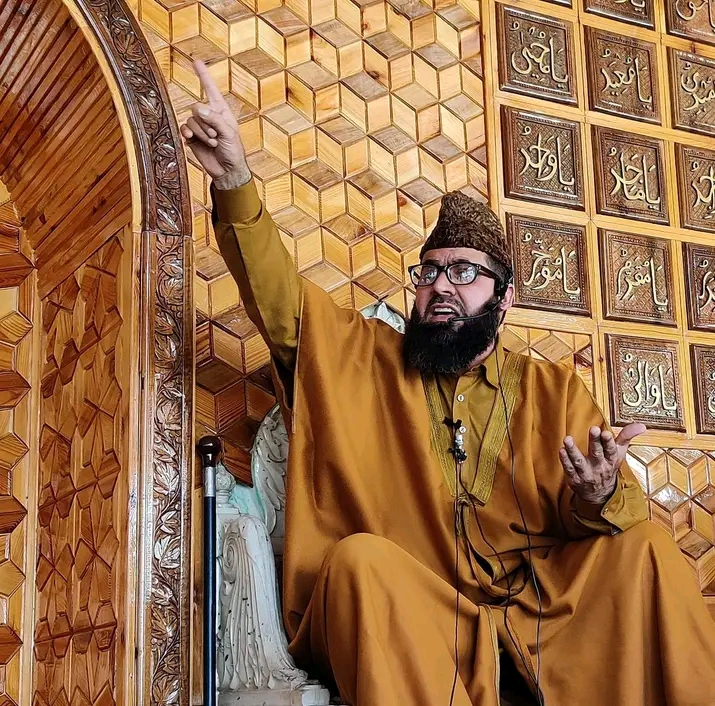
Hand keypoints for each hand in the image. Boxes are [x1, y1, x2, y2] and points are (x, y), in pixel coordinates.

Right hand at [180, 60, 249, 186]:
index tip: (195, 61)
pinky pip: (185, 129)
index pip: (210, 89)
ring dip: (202, 133)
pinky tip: (192, 140)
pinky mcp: (192, 137)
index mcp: (220, 110)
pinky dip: (189, 134)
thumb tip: (197, 108)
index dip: (203, 75)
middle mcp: (209, 115)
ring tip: (213, 143)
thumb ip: (214, 119)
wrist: (227, 170)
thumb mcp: (229, 133)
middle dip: (206, 124)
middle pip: (196, 108)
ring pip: (191, 120)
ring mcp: (199, 126)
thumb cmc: (233, 151)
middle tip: (216, 137)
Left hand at [559, 423, 645, 504]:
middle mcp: (599, 467)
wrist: (601, 494)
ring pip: (579, 461)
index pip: (611, 450)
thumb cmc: (609, 466)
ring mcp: (586, 474)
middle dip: (595, 441)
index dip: (608, 441)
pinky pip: (569, 469)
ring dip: (573, 450)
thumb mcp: (619, 452)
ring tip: (567, 439)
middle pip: (597, 453)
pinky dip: (565, 461)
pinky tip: (561, 450)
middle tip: (593, 429)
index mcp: (611, 459)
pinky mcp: (575, 479)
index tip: (606, 432)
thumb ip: (626, 436)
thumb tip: (642, 425)